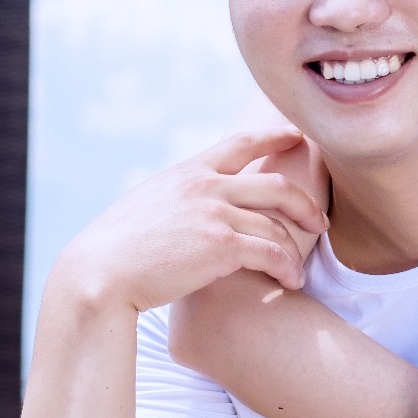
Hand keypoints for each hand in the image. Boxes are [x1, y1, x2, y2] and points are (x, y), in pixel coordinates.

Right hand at [55, 126, 327, 315]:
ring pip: (276, 225)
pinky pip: (271, 252)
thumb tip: (188, 205)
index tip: (296, 135)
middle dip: (304, 203)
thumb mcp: (148, 207)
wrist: (100, 273)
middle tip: (318, 221)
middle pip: (275, 184)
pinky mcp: (221, 245)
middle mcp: (205, 186)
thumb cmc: (117, 250)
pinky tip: (291, 282)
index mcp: (188, 173)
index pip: (240, 144)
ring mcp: (215, 213)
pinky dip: (287, 268)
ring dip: (294, 250)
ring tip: (298, 271)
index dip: (273, 136)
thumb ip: (177, 199)